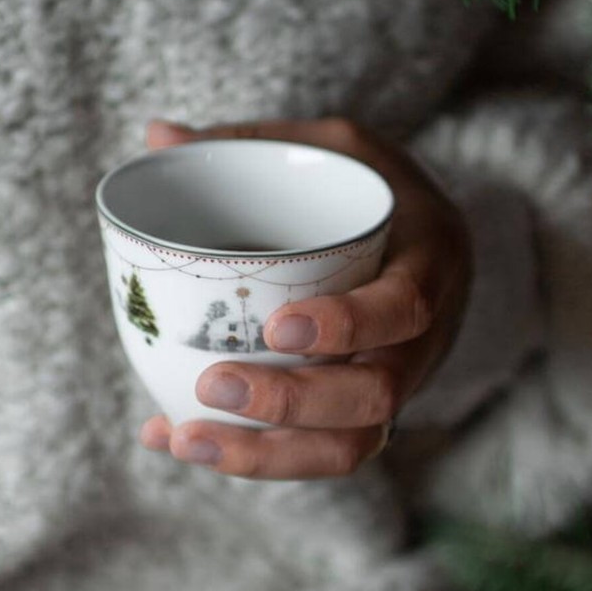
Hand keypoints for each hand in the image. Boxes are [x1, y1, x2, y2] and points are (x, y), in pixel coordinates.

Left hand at [140, 118, 470, 478]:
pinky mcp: (359, 414)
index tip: (276, 327)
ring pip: (348, 448)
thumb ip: (257, 143)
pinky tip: (172, 436)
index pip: (405, 310)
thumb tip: (158, 135)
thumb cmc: (377, 192)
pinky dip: (245, 454)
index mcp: (431, 265)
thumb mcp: (336, 150)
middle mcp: (422, 341)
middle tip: (213, 387)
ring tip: (183, 439)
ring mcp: (395, 385)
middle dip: (292, 404)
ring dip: (264, 455)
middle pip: (377, 400)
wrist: (432, 248)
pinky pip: (315, 451)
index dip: (348, 327)